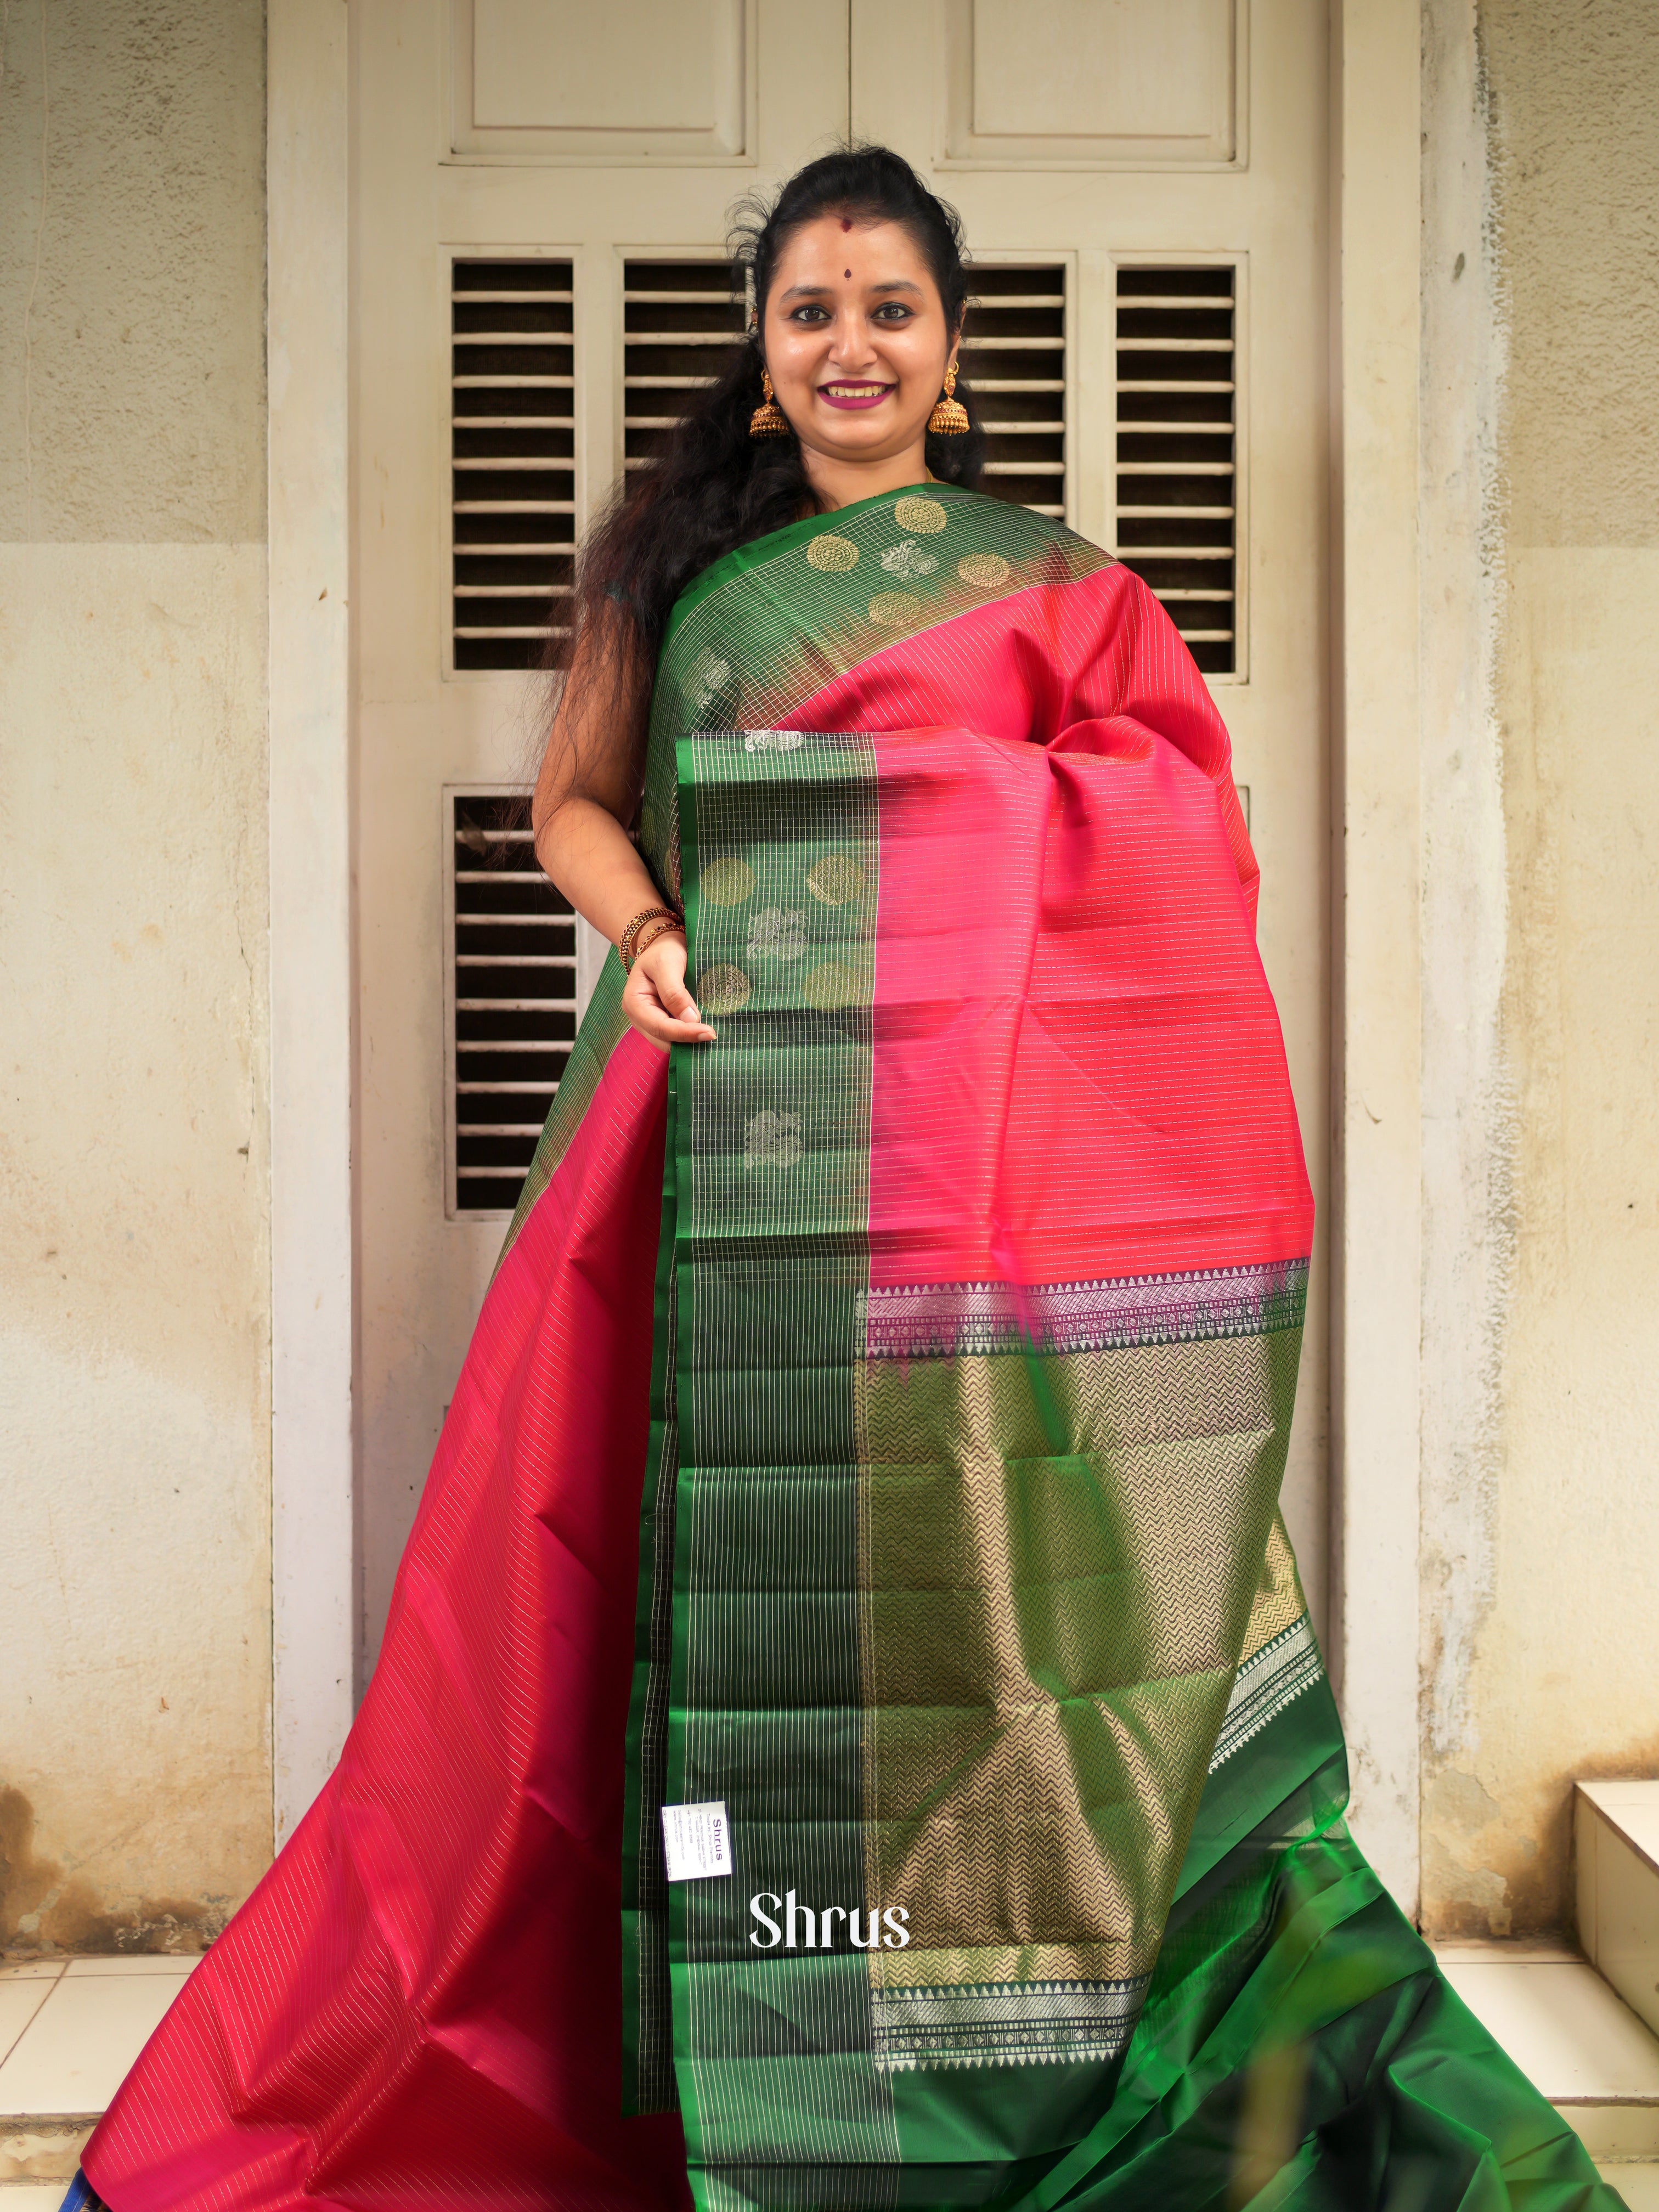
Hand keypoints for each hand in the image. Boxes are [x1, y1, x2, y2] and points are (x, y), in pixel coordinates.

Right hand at [621, 928, 715, 1050]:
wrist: (665, 945)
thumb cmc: (664, 951)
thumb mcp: (667, 964)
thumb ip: (675, 992)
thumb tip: (690, 1020)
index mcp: (634, 1002)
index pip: (660, 1026)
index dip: (684, 1033)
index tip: (709, 1033)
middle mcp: (638, 1016)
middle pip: (663, 1039)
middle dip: (687, 1041)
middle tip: (713, 1036)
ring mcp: (649, 1021)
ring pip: (668, 1042)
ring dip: (688, 1042)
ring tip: (710, 1036)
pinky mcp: (661, 1021)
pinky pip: (674, 1036)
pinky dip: (688, 1036)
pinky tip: (702, 1031)